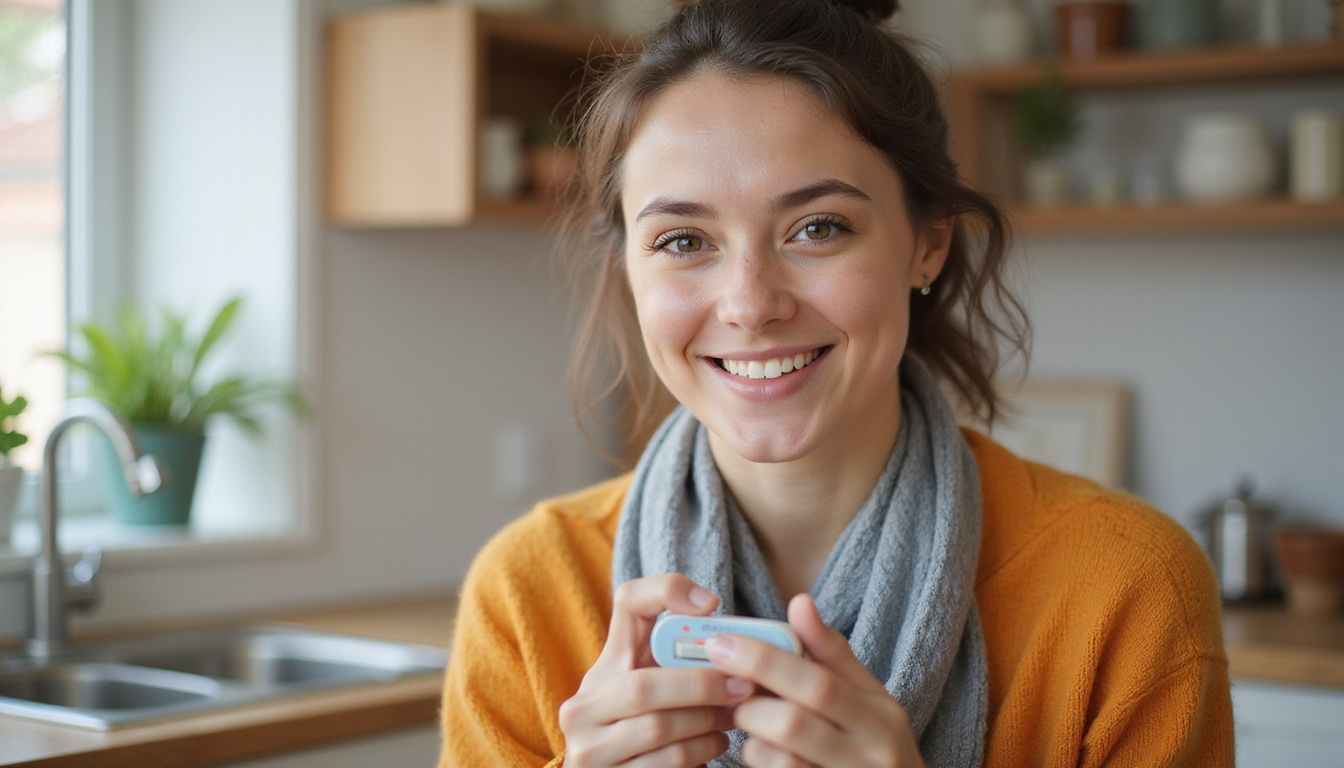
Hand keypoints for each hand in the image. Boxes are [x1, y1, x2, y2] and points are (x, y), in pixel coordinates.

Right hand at [559, 574, 754, 767]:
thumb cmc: (656, 734)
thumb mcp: (663, 694)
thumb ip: (684, 665)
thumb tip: (740, 640)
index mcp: (604, 669)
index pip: (626, 603)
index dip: (667, 591)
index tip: (711, 603)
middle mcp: (583, 705)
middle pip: (644, 684)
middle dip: (702, 685)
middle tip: (743, 687)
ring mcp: (587, 747)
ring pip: (658, 726)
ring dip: (707, 723)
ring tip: (733, 718)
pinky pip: (663, 762)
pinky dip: (700, 752)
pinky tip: (715, 744)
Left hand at [705, 594, 926, 767]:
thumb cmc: (876, 740)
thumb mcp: (868, 695)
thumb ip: (831, 652)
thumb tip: (799, 602)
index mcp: (880, 715)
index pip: (817, 682)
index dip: (764, 661)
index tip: (722, 643)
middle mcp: (870, 754)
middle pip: (792, 723)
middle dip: (750, 703)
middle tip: (730, 691)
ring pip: (778, 759)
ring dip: (752, 738)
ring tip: (752, 723)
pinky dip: (762, 760)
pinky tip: (765, 750)